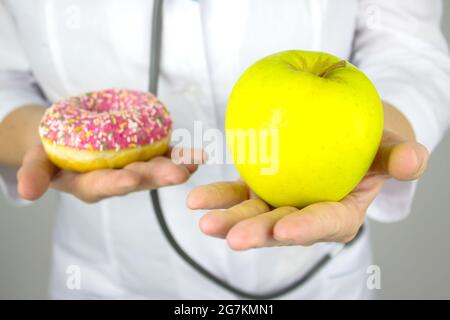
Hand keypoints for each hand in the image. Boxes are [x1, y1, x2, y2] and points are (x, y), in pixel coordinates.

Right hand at [18, 144, 202, 202]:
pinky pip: (164, 155)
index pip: (102, 186)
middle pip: (137, 179)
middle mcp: (115, 180)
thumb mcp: (36, 159)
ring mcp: (133, 168)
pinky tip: (195, 152)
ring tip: (195, 161)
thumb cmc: (49, 148)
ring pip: (156, 169)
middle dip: (157, 176)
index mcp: (89, 185)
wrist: (65, 136)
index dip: (115, 183)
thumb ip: (34, 174)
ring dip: (176, 166)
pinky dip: (179, 153)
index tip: (129, 179)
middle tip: (178, 174)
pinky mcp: (144, 155)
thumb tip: (26, 194)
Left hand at [187, 130, 428, 249]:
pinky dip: (219, 196)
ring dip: (229, 218)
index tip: (285, 230)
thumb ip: (400, 157)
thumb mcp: (391, 147)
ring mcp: (281, 203)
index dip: (307, 229)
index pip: (325, 224)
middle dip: (257, 233)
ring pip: (254, 214)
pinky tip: (195, 199)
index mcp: (340, 213)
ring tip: (204, 219)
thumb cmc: (372, 144)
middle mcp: (306, 215)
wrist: (347, 135)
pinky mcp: (262, 188)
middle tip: (233, 237)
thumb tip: (416, 159)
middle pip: (281, 227)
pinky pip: (238, 193)